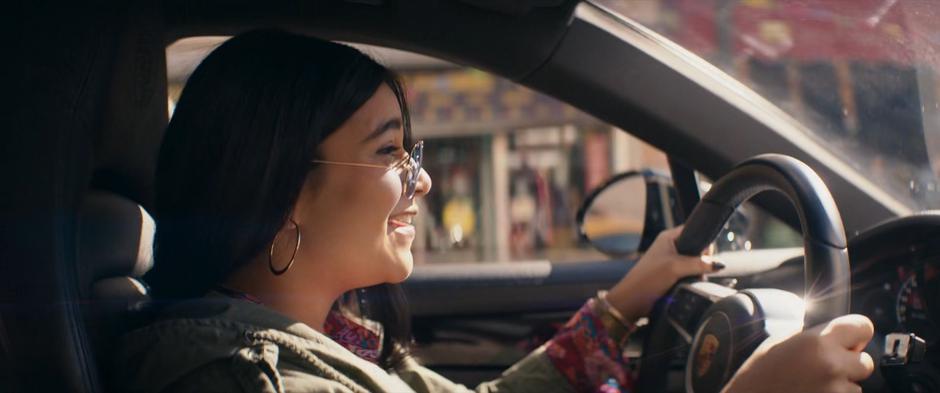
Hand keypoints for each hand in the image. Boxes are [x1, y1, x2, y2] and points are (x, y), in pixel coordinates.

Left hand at [604, 226, 719, 321]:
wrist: (632, 300)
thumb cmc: (647, 279)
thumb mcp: (675, 267)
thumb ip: (698, 263)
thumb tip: (718, 264)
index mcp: (669, 237)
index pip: (694, 231)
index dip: (703, 242)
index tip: (706, 256)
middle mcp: (670, 247)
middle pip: (697, 249)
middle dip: (702, 261)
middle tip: (697, 270)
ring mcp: (670, 261)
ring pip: (694, 263)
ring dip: (697, 272)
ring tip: (690, 280)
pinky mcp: (671, 275)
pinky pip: (689, 274)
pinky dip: (692, 279)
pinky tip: (688, 285)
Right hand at [722, 314, 875, 392]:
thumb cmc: (759, 374)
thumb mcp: (780, 341)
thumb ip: (812, 334)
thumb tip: (834, 331)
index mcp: (818, 341)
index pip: (863, 327)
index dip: (856, 333)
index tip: (848, 339)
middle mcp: (832, 365)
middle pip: (865, 361)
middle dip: (850, 363)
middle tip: (826, 366)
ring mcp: (836, 390)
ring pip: (857, 385)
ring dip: (842, 384)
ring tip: (813, 384)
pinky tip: (812, 392)